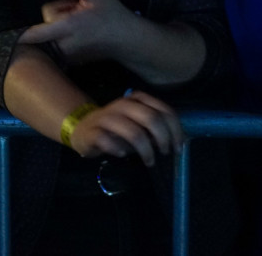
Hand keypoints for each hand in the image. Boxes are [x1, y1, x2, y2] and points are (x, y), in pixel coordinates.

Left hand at [21, 0, 138, 63]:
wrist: (126, 39)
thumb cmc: (112, 13)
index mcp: (67, 27)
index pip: (36, 33)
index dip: (21, 35)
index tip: (7, 38)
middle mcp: (64, 44)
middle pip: (44, 27)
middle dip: (54, 16)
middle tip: (74, 9)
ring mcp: (67, 55)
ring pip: (50, 36)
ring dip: (58, 27)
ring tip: (78, 21)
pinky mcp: (71, 60)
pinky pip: (57, 44)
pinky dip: (63, 37)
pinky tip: (79, 33)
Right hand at [68, 91, 183, 165]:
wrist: (83, 127)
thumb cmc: (118, 129)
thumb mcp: (139, 125)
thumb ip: (155, 128)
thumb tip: (174, 140)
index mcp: (138, 100)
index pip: (164, 111)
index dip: (175, 130)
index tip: (178, 147)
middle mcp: (123, 105)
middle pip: (151, 118)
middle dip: (163, 138)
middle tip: (165, 153)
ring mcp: (107, 117)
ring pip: (133, 131)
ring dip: (145, 149)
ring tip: (149, 161)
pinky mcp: (93, 132)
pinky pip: (107, 140)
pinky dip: (117, 149)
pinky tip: (122, 154)